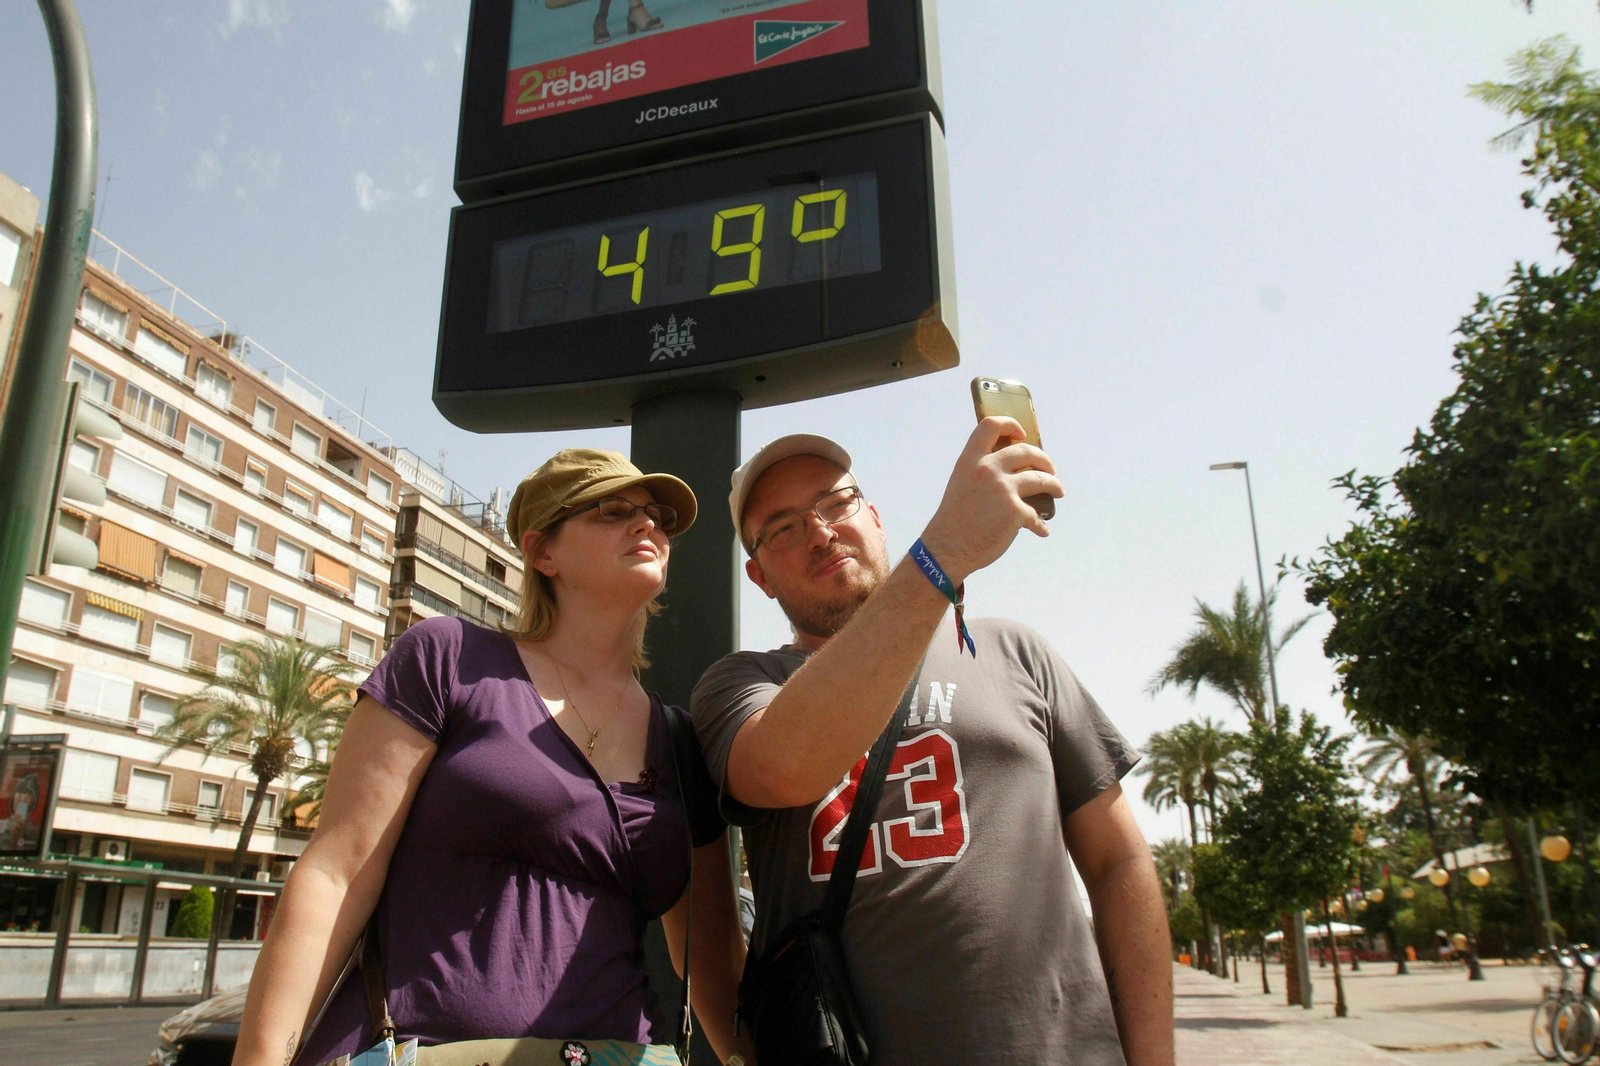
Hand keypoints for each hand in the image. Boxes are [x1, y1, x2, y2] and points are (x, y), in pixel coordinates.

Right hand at [917, 417, 1062, 582]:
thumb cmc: (954, 519)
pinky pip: (1037, 516)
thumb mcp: (961, 483)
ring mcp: (1003, 489)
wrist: (947, 548)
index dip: (1010, 425)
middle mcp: (988, 469)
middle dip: (1044, 459)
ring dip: (1054, 486)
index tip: (1022, 434)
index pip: (991, 426)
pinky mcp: (1015, 512)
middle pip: (1026, 452)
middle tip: (1050, 469)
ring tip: (1058, 491)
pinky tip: (1042, 530)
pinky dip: (1041, 525)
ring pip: (1042, 480)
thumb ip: (981, 471)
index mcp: (971, 460)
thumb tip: (1012, 468)